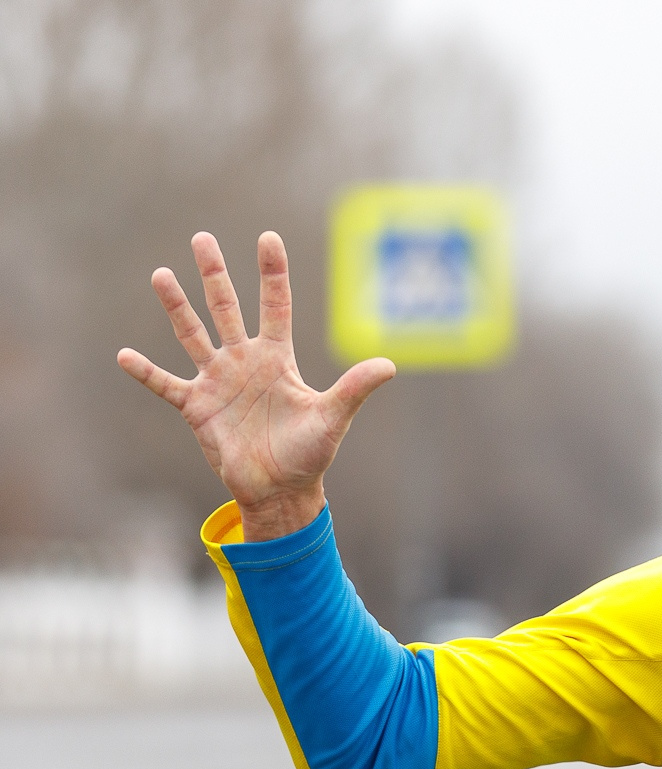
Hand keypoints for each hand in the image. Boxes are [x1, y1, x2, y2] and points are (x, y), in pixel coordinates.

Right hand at [117, 232, 394, 540]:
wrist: (280, 489)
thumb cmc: (309, 453)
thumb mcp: (333, 418)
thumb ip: (355, 389)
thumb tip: (389, 365)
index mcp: (277, 359)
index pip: (275, 306)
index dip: (272, 274)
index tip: (268, 238)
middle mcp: (244, 362)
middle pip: (227, 308)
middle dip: (215, 275)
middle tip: (202, 238)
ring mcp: (218, 381)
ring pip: (192, 334)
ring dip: (177, 307)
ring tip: (162, 274)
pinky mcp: (196, 406)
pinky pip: (165, 384)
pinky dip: (145, 372)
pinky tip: (123, 354)